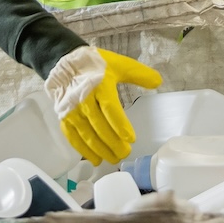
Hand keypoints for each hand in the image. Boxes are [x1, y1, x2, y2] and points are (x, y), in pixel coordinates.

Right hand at [45, 46, 162, 164]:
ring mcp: (72, 111)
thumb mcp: (119, 64)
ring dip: (100, 149)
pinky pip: (73, 137)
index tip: (131, 138)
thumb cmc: (96, 64)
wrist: (64, 62)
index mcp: (100, 85)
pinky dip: (84, 150)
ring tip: (114, 159)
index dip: (120, 124)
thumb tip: (159, 82)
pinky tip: (95, 160)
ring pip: (87, 134)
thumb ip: (138, 74)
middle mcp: (84, 100)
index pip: (110, 108)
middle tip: (125, 153)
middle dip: (113, 142)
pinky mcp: (64, 118)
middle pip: (99, 125)